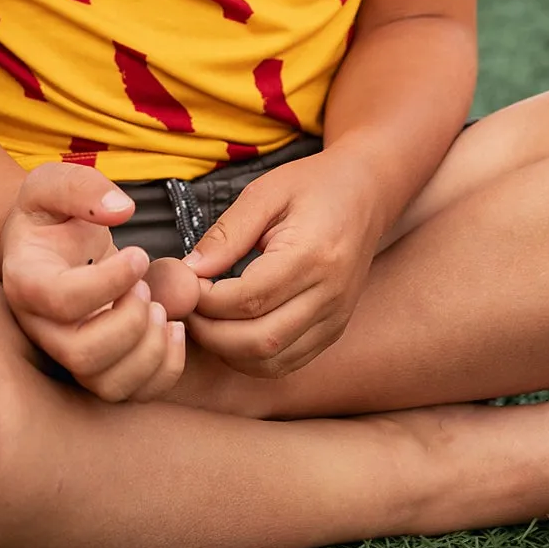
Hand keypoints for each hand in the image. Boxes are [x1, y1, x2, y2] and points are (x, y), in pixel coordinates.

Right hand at [0, 163, 187, 401]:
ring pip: (105, 383)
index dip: (108, 283)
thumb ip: (82, 187)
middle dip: (129, 323)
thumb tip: (121, 210)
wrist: (49, 244)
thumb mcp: (53, 182)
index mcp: (26, 281)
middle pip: (81, 354)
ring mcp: (68, 352)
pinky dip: (164, 370)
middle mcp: (41, 328)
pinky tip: (174, 328)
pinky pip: (131, 392)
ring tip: (163, 310)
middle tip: (147, 289)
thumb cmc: (50, 214)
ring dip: (149, 350)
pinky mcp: (98, 366)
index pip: (60, 300)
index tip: (139, 254)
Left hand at [181, 152, 383, 378]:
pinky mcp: (335, 330)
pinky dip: (251, 357)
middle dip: (210, 332)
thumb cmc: (314, 185)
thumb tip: (189, 271)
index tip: (183, 283)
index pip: (248, 299)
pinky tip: (231, 330)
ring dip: (227, 350)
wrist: (365, 193)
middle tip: (186, 307)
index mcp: (313, 256)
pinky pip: (287, 362)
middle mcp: (330, 295)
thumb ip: (227, 233)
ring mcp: (336, 318)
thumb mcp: (266, 192)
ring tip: (205, 318)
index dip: (205, 299)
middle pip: (259, 340)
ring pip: (271, 360)